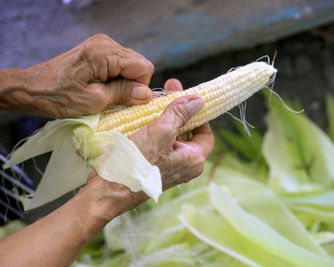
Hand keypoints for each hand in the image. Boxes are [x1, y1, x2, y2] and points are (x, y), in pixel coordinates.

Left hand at [8, 34, 153, 117]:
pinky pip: (120, 64)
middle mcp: (106, 43)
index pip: (144, 67)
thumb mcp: (94, 101)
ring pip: (131, 65)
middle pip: (139, 64)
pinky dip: (116, 77)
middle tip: (113, 97)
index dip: (139, 87)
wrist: (33, 88)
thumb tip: (146, 94)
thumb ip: (123, 94)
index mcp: (105, 53)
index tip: (124, 99)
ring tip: (104, 91)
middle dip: (132, 84)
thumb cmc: (58, 96)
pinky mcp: (97, 49)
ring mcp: (101, 44)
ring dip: (123, 82)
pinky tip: (101, 85)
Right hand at [78, 79, 213, 220]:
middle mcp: (184, 165)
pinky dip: (151, 127)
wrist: (107, 191)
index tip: (187, 99)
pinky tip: (141, 113)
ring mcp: (167, 166)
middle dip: (176, 110)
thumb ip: (180, 114)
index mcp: (194, 159)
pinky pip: (156, 142)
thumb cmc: (137, 163)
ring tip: (151, 98)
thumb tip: (199, 101)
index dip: (199, 114)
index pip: (206, 133)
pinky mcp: (150, 166)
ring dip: (162, 116)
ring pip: (169, 136)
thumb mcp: (161, 132)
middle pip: (187, 131)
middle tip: (167, 88)